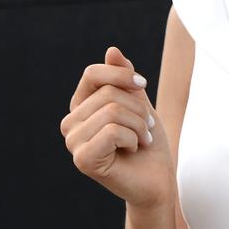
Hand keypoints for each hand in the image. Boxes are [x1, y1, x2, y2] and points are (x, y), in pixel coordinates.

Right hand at [59, 46, 176, 210]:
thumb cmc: (147, 140)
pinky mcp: (82, 160)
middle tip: (146, 127)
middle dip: (138, 108)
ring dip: (139, 124)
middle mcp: (71, 123)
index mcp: (80, 106)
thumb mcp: (138, 101)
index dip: (122, 75)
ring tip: (142, 139)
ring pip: (112, 111)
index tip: (143, 85)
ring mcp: (73, 143)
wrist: (157, 179)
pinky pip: (112, 131)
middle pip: (107, 93)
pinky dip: (132, 138)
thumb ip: (123, 77)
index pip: (92, 74)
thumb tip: (111, 50)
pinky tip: (133, 151)